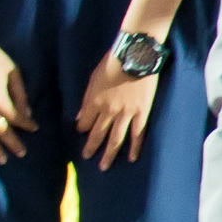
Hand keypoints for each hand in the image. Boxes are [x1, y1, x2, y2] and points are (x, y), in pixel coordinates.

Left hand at [77, 55, 159, 169]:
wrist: (135, 55)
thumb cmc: (113, 62)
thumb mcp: (93, 78)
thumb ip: (87, 99)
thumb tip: (79, 117)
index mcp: (94, 102)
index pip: (85, 122)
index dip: (82, 128)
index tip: (82, 132)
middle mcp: (108, 112)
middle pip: (97, 134)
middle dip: (91, 147)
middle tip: (87, 157)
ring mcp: (126, 114)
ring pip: (115, 139)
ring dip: (109, 154)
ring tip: (104, 166)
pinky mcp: (141, 113)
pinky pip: (138, 134)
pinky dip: (134, 147)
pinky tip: (131, 158)